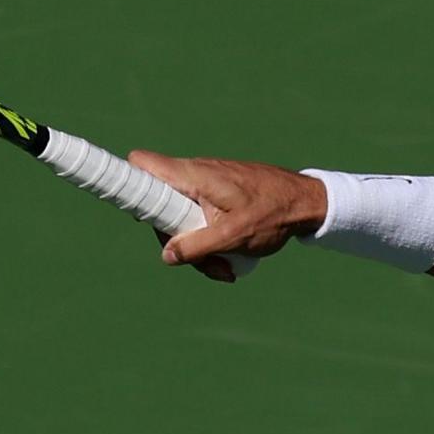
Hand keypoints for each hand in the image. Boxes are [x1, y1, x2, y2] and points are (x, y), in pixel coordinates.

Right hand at [125, 153, 328, 282]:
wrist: (307, 203)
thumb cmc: (273, 213)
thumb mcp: (233, 235)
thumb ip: (197, 246)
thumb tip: (167, 256)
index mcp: (192, 176)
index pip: (142, 163)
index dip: (127, 182)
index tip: (130, 209)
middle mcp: (193, 176)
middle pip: (159, 207)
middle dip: (175, 240)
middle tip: (201, 262)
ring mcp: (204, 187)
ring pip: (182, 219)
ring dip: (198, 249)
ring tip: (226, 269)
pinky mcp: (215, 198)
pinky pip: (199, 220)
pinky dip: (210, 242)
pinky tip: (230, 262)